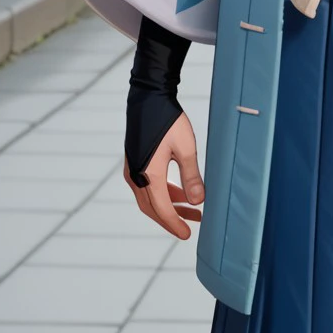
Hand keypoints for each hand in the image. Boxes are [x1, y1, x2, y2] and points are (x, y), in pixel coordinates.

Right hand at [124, 113, 203, 240]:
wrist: (147, 98)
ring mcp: (133, 170)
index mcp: (149, 174)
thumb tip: (199, 201)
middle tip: (189, 228)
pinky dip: (163, 194)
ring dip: (169, 207)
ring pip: (150, 199)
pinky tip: (181, 193)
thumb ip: (192, 176)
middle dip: (171, 220)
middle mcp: (137, 175)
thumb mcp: (186, 148)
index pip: (162, 209)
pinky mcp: (135, 163)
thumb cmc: (168, 120)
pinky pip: (148, 187)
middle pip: (152, 209)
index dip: (174, 224)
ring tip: (193, 211)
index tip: (187, 234)